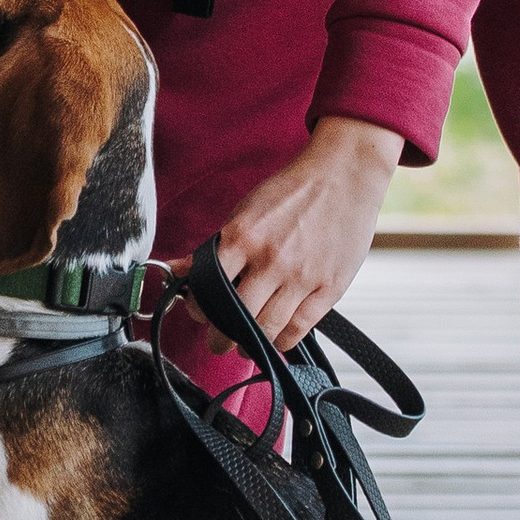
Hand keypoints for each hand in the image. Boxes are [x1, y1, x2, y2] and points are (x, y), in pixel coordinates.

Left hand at [214, 115, 402, 350]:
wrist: (343, 174)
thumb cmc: (291, 192)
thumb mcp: (245, 211)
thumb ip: (213, 247)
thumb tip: (176, 270)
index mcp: (244, 235)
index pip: (209, 287)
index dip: (199, 309)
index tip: (199, 314)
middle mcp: (271, 258)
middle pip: (236, 315)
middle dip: (220, 337)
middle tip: (217, 341)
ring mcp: (302, 275)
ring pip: (266, 329)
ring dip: (249, 345)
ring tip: (243, 345)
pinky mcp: (329, 287)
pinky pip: (300, 329)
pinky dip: (282, 342)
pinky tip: (275, 339)